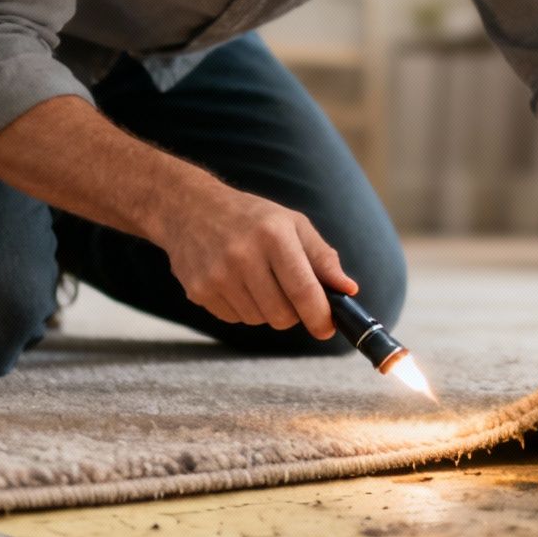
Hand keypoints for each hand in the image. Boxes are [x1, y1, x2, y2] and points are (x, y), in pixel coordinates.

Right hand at [156, 182, 356, 338]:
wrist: (189, 208)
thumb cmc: (250, 217)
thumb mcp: (292, 224)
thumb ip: (322, 258)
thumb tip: (349, 290)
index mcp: (273, 235)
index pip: (303, 290)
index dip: (319, 316)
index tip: (327, 328)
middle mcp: (243, 255)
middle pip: (282, 315)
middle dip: (294, 313)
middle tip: (290, 294)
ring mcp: (217, 275)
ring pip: (259, 320)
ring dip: (267, 309)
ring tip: (258, 279)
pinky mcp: (199, 291)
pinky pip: (235, 319)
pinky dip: (243, 307)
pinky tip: (235, 281)